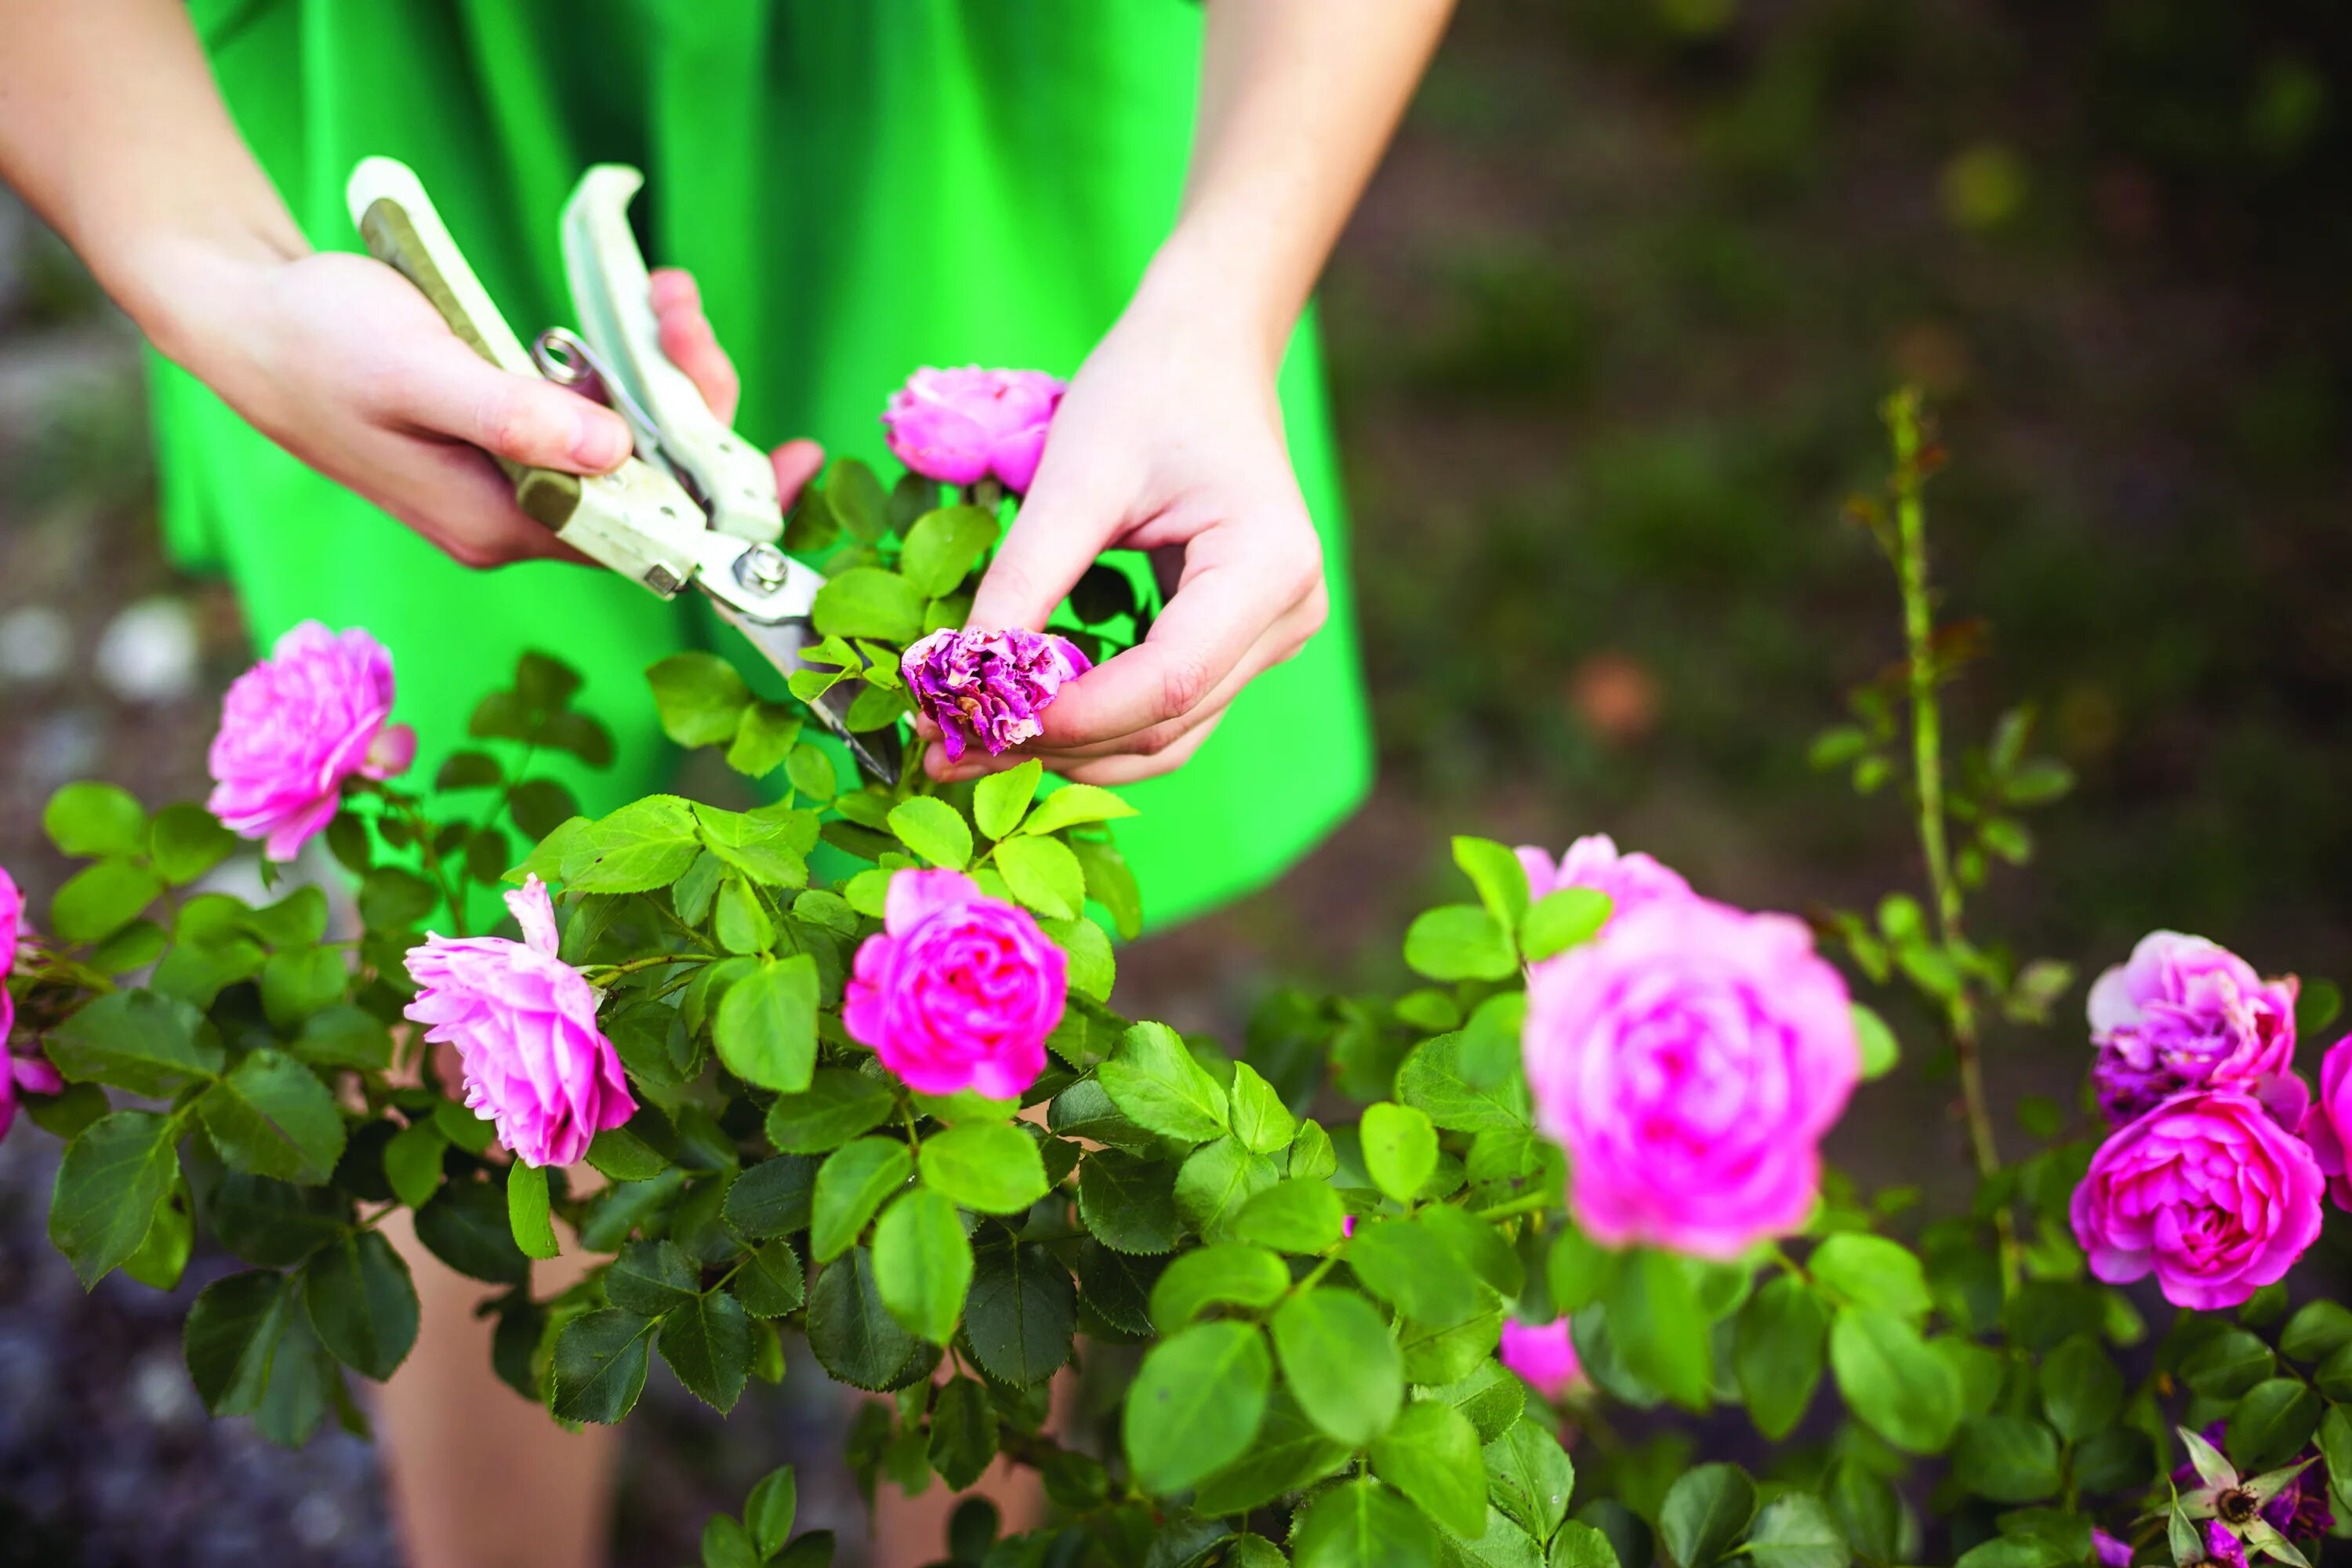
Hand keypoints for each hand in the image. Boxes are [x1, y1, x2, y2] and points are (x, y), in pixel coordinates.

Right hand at [159, 252, 818, 565]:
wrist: (245, 320)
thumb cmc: (318, 345)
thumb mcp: (419, 372)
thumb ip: (515, 416)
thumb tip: (616, 454)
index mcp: (499, 525)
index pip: (645, 538)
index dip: (725, 506)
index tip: (793, 463)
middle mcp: (517, 518)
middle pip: (651, 486)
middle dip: (690, 403)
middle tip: (683, 311)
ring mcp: (515, 480)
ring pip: (632, 446)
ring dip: (663, 374)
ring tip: (664, 293)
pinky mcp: (511, 439)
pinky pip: (599, 418)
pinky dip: (627, 368)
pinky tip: (637, 311)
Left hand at [936, 278, 1329, 784]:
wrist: (1203, 352)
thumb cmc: (1148, 390)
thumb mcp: (1076, 474)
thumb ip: (1025, 577)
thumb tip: (959, 674)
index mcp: (1269, 564)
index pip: (1169, 681)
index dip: (1072, 716)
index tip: (975, 722)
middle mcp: (1288, 615)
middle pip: (1168, 722)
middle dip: (1055, 744)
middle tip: (945, 751)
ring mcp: (1272, 637)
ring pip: (1168, 736)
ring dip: (1070, 750)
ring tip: (971, 745)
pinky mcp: (1240, 644)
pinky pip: (1167, 710)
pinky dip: (1094, 724)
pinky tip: (1021, 717)